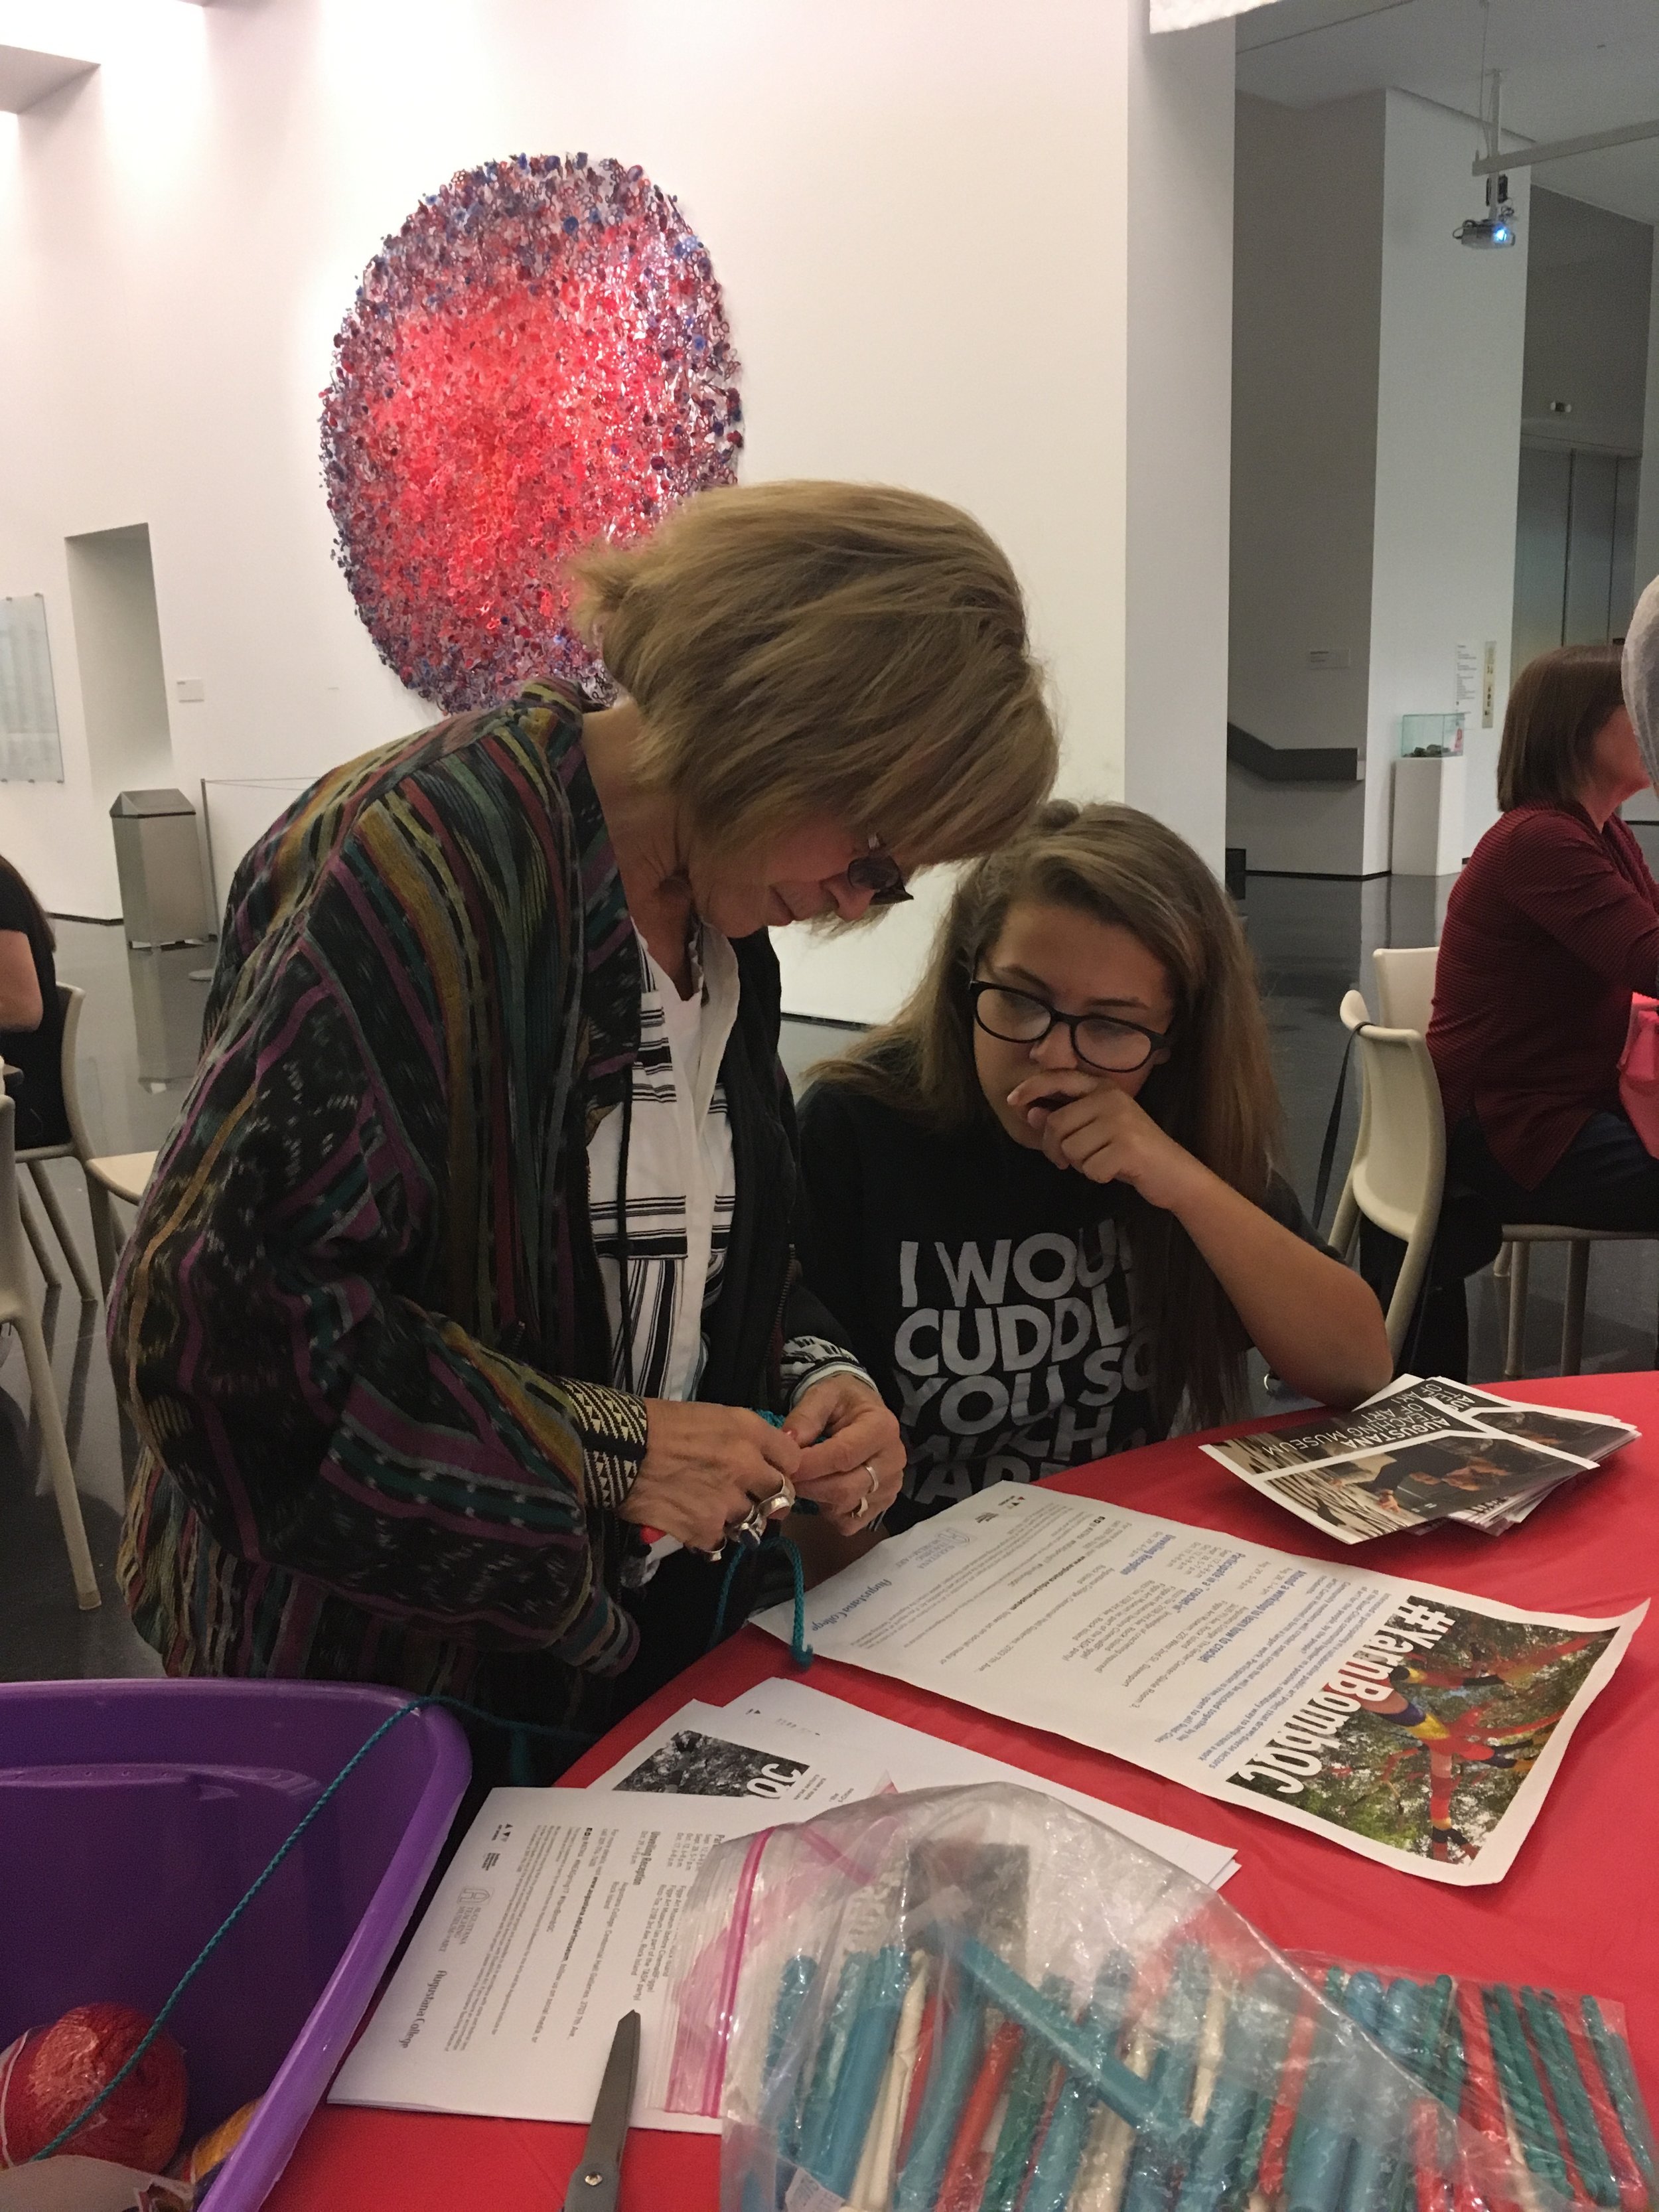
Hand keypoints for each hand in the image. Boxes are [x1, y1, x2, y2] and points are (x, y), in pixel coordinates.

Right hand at [620, 1401, 801, 1554]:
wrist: (618, 1449)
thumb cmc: (657, 1423)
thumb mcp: (710, 1416)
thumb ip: (744, 1437)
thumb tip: (762, 1458)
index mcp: (749, 1432)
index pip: (792, 1459)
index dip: (782, 1468)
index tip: (769, 1472)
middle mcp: (747, 1468)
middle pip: (783, 1495)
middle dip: (770, 1500)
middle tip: (752, 1500)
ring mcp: (728, 1503)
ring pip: (753, 1523)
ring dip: (738, 1520)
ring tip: (713, 1511)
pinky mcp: (705, 1530)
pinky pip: (721, 1543)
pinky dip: (709, 1537)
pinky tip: (692, 1524)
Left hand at [784, 1373, 903, 1534]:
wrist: (864, 1410)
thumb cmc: (843, 1401)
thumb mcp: (823, 1395)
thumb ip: (806, 1416)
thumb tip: (789, 1442)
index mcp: (882, 1427)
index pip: (843, 1455)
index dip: (810, 1465)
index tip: (785, 1467)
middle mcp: (893, 1459)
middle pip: (845, 1488)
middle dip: (809, 1487)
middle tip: (785, 1479)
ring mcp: (891, 1485)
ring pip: (847, 1507)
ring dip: (817, 1499)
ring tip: (804, 1481)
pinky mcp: (884, 1503)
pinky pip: (851, 1522)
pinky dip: (831, 1514)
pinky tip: (823, 1494)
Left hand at [1005, 1070, 1206, 1211]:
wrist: (1173, 1173)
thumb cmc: (1129, 1152)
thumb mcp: (1096, 1130)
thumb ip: (1066, 1120)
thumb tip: (1031, 1112)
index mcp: (1104, 1088)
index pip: (1060, 1078)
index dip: (1033, 1087)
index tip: (1012, 1101)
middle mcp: (1112, 1098)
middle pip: (1056, 1124)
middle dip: (1054, 1148)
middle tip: (1065, 1162)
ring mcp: (1121, 1121)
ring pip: (1070, 1149)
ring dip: (1079, 1165)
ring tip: (1101, 1161)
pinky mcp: (1127, 1147)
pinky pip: (1089, 1168)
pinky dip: (1096, 1176)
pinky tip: (1114, 1171)